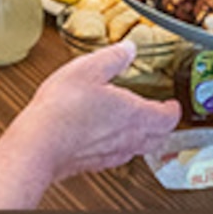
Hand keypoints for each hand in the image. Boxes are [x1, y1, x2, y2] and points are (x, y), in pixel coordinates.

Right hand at [11, 41, 180, 180]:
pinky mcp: (92, 164)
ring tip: (136, 126)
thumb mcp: (89, 69)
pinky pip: (116, 156)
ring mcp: (111, 154)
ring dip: (143, 138)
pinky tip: (104, 136)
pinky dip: (119, 145)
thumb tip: (128, 49)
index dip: (173, 109)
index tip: (172, 103)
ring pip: (139, 149)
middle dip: (162, 126)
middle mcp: (128, 139)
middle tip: (160, 116)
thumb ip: (113, 58)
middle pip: (159, 138)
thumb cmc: (63, 110)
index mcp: (136, 115)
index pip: (168, 117)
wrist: (39, 145)